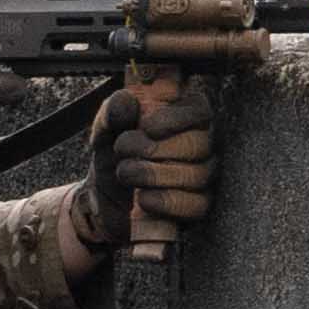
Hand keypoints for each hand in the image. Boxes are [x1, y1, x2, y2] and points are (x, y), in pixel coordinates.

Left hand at [75, 73, 218, 250]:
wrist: (104, 199)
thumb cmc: (113, 156)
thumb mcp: (105, 132)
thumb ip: (111, 114)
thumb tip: (126, 102)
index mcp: (183, 118)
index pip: (200, 111)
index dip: (177, 119)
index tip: (147, 127)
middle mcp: (201, 145)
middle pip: (199, 144)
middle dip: (155, 149)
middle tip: (122, 150)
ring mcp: (204, 177)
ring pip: (196, 175)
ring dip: (153, 175)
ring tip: (124, 173)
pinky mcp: (198, 206)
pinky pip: (194, 205)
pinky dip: (164, 202)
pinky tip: (142, 198)